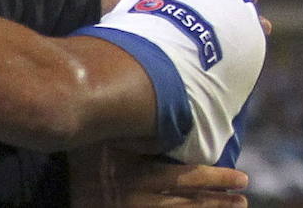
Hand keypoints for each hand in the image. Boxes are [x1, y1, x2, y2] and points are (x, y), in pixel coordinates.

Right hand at [68, 145, 248, 206]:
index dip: (217, 179)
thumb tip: (156, 104)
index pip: (189, 178)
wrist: (57, 186)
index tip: (241, 176)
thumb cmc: (81, 152)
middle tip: (245, 198)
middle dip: (221, 201)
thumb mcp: (106, 136)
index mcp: (141, 174)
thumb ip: (131, 127)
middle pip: (191, 203)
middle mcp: (143, 198)